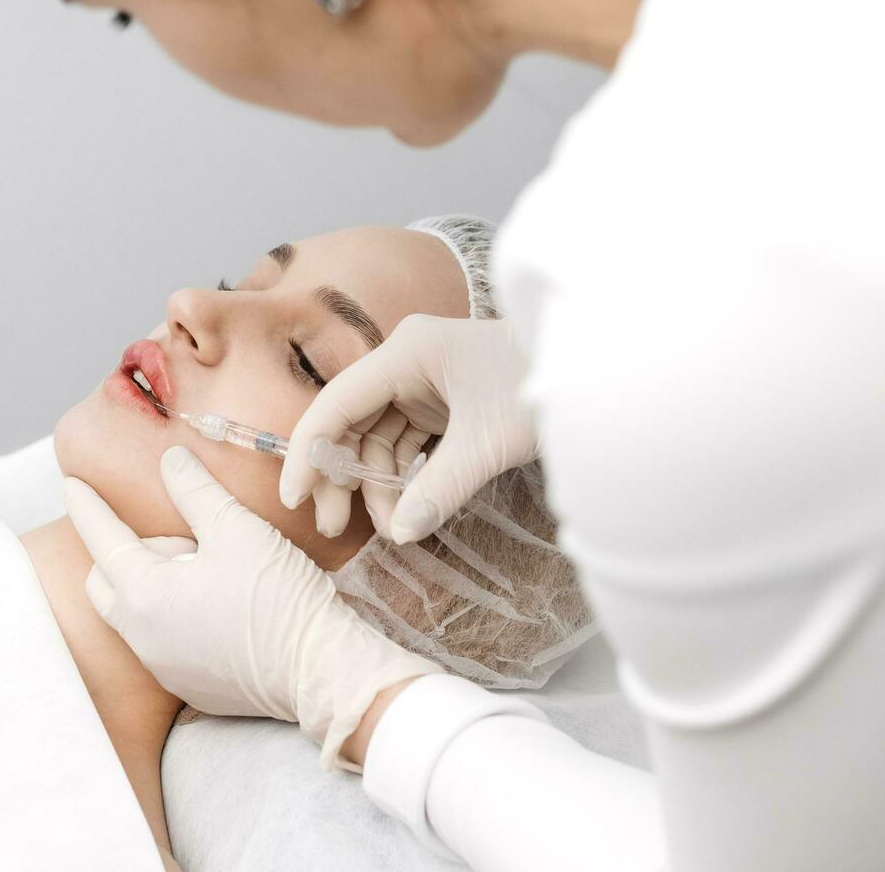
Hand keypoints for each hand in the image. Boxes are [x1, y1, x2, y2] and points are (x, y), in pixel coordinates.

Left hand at [64, 446, 440, 766]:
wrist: (321, 672)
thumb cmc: (278, 598)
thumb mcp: (236, 529)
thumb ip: (195, 491)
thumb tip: (171, 461)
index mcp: (144, 595)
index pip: (102, 539)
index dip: (87, 506)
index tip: (70, 485)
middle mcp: (142, 638)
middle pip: (108, 582)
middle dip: (124, 551)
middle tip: (177, 534)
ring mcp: (165, 668)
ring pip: (136, 614)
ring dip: (154, 583)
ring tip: (207, 567)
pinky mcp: (192, 687)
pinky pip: (164, 641)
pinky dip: (175, 614)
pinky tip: (219, 604)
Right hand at [280, 313, 536, 543]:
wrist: (590, 369)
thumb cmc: (540, 388)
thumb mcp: (489, 442)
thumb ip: (441, 488)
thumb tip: (402, 534)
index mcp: (407, 351)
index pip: (337, 403)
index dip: (309, 452)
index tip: (294, 498)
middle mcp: (405, 361)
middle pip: (351, 423)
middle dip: (343, 476)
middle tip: (336, 527)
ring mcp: (423, 381)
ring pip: (377, 437)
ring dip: (376, 484)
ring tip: (390, 529)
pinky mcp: (441, 401)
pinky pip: (404, 441)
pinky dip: (403, 475)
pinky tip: (406, 509)